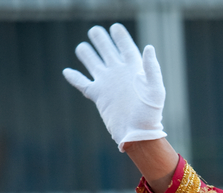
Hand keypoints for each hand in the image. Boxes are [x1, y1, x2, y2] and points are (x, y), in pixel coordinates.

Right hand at [63, 24, 166, 150]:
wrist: (138, 134)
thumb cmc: (150, 114)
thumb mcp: (155, 90)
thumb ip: (152, 69)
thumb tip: (148, 47)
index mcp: (133, 70)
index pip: (126, 47)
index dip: (120, 36)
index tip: (115, 27)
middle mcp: (119, 74)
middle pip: (107, 51)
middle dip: (101, 40)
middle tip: (95, 31)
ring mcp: (108, 84)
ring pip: (93, 63)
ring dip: (87, 54)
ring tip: (83, 47)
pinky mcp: (98, 96)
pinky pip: (83, 83)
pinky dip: (74, 77)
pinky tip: (67, 71)